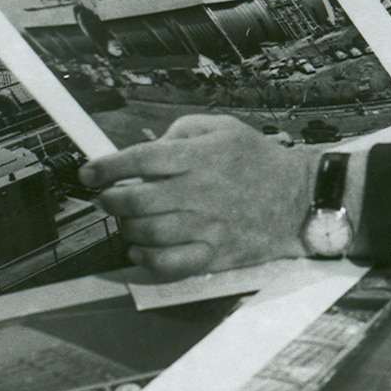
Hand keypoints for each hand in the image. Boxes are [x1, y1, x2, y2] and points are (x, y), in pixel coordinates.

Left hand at [78, 114, 318, 278]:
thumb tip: (152, 144)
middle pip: (133, 199)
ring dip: (126, 227)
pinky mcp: (213, 253)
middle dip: (110, 199)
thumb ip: (184, 128)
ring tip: (128, 221)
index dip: (105, 166)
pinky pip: (167, 264)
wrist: (300, 199)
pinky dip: (145, 259)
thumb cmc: (261, 162)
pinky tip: (142, 249)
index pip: (138, 159)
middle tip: (107, 198)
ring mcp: (204, 225)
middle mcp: (198, 190)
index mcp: (198, 156)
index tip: (90, 172)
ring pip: (144, 231)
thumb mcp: (226, 127)